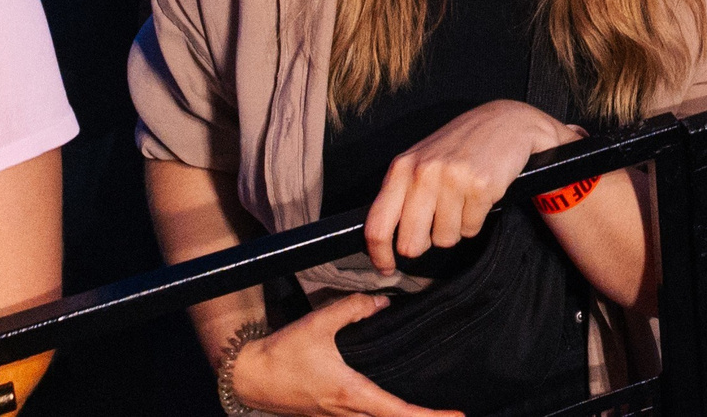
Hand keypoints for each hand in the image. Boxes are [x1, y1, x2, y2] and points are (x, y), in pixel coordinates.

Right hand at [226, 295, 457, 416]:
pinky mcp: (327, 416)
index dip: (428, 416)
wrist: (250, 376)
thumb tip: (384, 301)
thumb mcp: (320, 323)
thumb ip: (355, 308)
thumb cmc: (284, 352)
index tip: (456, 415)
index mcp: (351, 393)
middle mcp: (347, 413)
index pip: (397, 411)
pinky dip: (382, 414)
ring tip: (429, 411)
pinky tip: (390, 405)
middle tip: (452, 415)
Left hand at [363, 100, 571, 273]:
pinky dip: (476, 220)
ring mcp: (452, 179)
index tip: (386, 268)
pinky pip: (471, 229)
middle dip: (425, 243)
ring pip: (445, 239)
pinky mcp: (480, 187)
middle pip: (411, 243)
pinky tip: (479, 196)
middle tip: (438, 225)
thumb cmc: (460, 145)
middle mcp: (423, 173)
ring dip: (455, 228)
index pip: (377, 225)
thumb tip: (386, 239)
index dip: (379, 255)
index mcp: (402, 168)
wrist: (506, 121)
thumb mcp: (421, 161)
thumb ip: (402, 193)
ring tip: (463, 200)